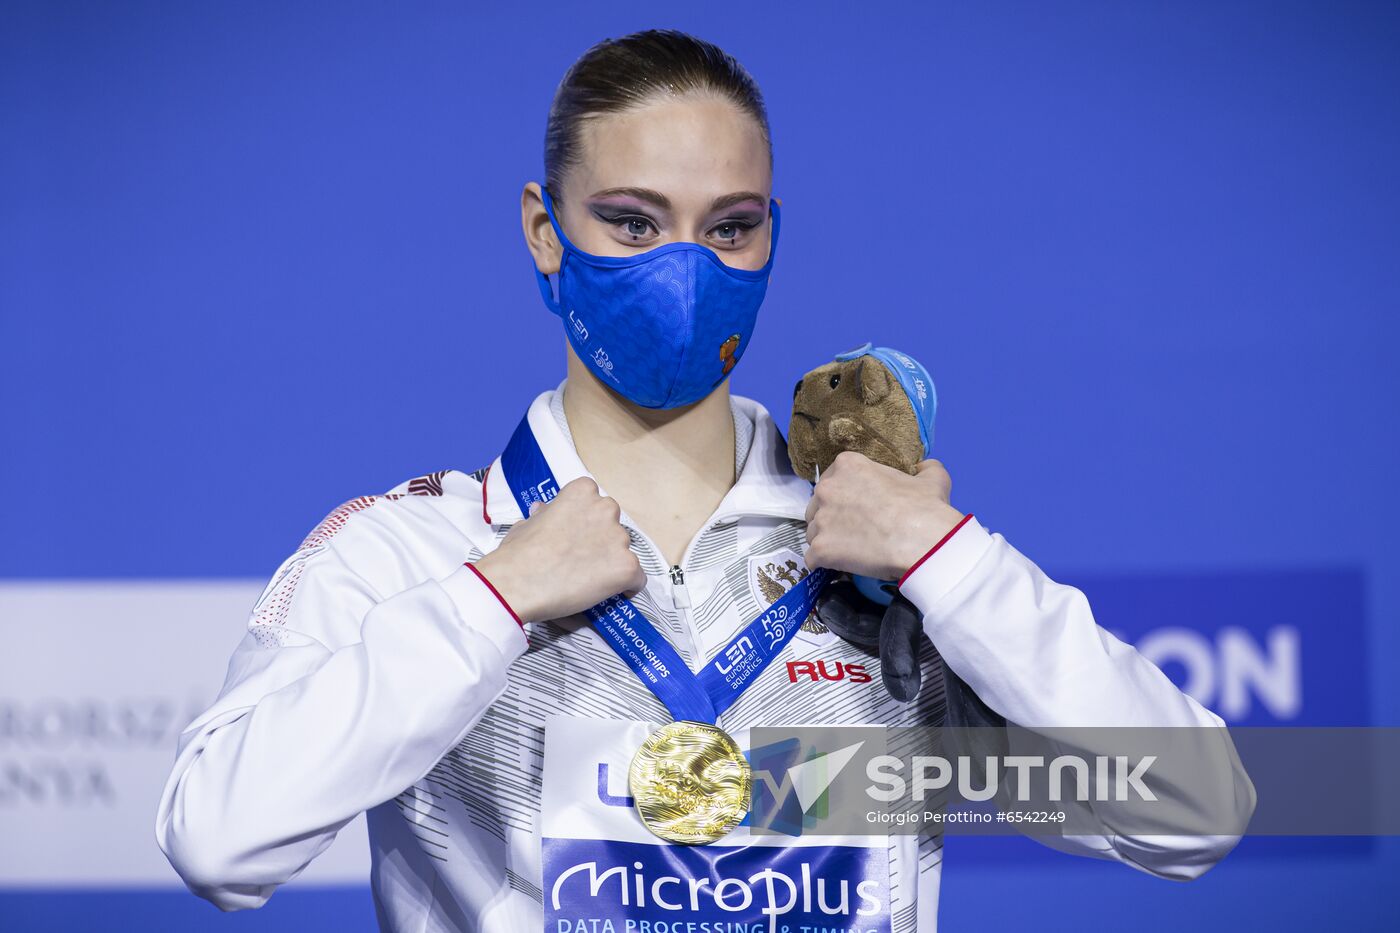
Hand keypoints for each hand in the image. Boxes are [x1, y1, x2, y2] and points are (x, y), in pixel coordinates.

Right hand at [472, 477, 644, 622]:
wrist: (516, 584)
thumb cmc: (517, 553)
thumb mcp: (527, 524)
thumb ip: (545, 515)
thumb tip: (544, 510)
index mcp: (582, 492)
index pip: (595, 502)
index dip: (587, 522)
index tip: (576, 537)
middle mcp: (606, 510)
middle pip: (613, 526)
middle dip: (603, 541)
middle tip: (583, 560)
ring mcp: (618, 539)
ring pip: (625, 552)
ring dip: (612, 563)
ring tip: (591, 581)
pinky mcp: (627, 567)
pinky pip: (637, 579)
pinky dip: (627, 587)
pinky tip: (611, 593)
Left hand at [804, 451, 964, 580]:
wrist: (924, 543)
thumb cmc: (926, 509)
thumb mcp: (932, 479)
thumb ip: (925, 468)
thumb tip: (924, 466)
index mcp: (848, 466)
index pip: (834, 479)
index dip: (845, 495)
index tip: (859, 507)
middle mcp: (827, 489)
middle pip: (818, 506)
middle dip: (832, 518)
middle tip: (855, 530)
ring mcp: (821, 520)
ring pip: (814, 532)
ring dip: (828, 541)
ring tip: (852, 550)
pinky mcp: (820, 549)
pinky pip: (813, 559)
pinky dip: (825, 564)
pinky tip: (843, 566)